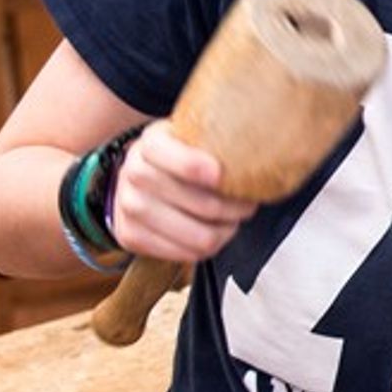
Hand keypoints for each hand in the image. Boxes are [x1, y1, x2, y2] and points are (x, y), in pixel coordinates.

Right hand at [105, 122, 255, 262]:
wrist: (137, 181)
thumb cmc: (177, 158)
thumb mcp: (190, 138)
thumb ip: (216, 142)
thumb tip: (262, 148)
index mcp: (152, 143)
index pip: (175, 157)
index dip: (197, 167)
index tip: (221, 175)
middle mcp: (134, 173)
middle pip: (198, 203)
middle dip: (233, 208)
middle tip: (249, 205)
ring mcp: (128, 207)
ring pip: (197, 235)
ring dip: (225, 231)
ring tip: (234, 221)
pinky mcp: (130, 236)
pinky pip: (183, 254)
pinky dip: (207, 248)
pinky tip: (214, 234)